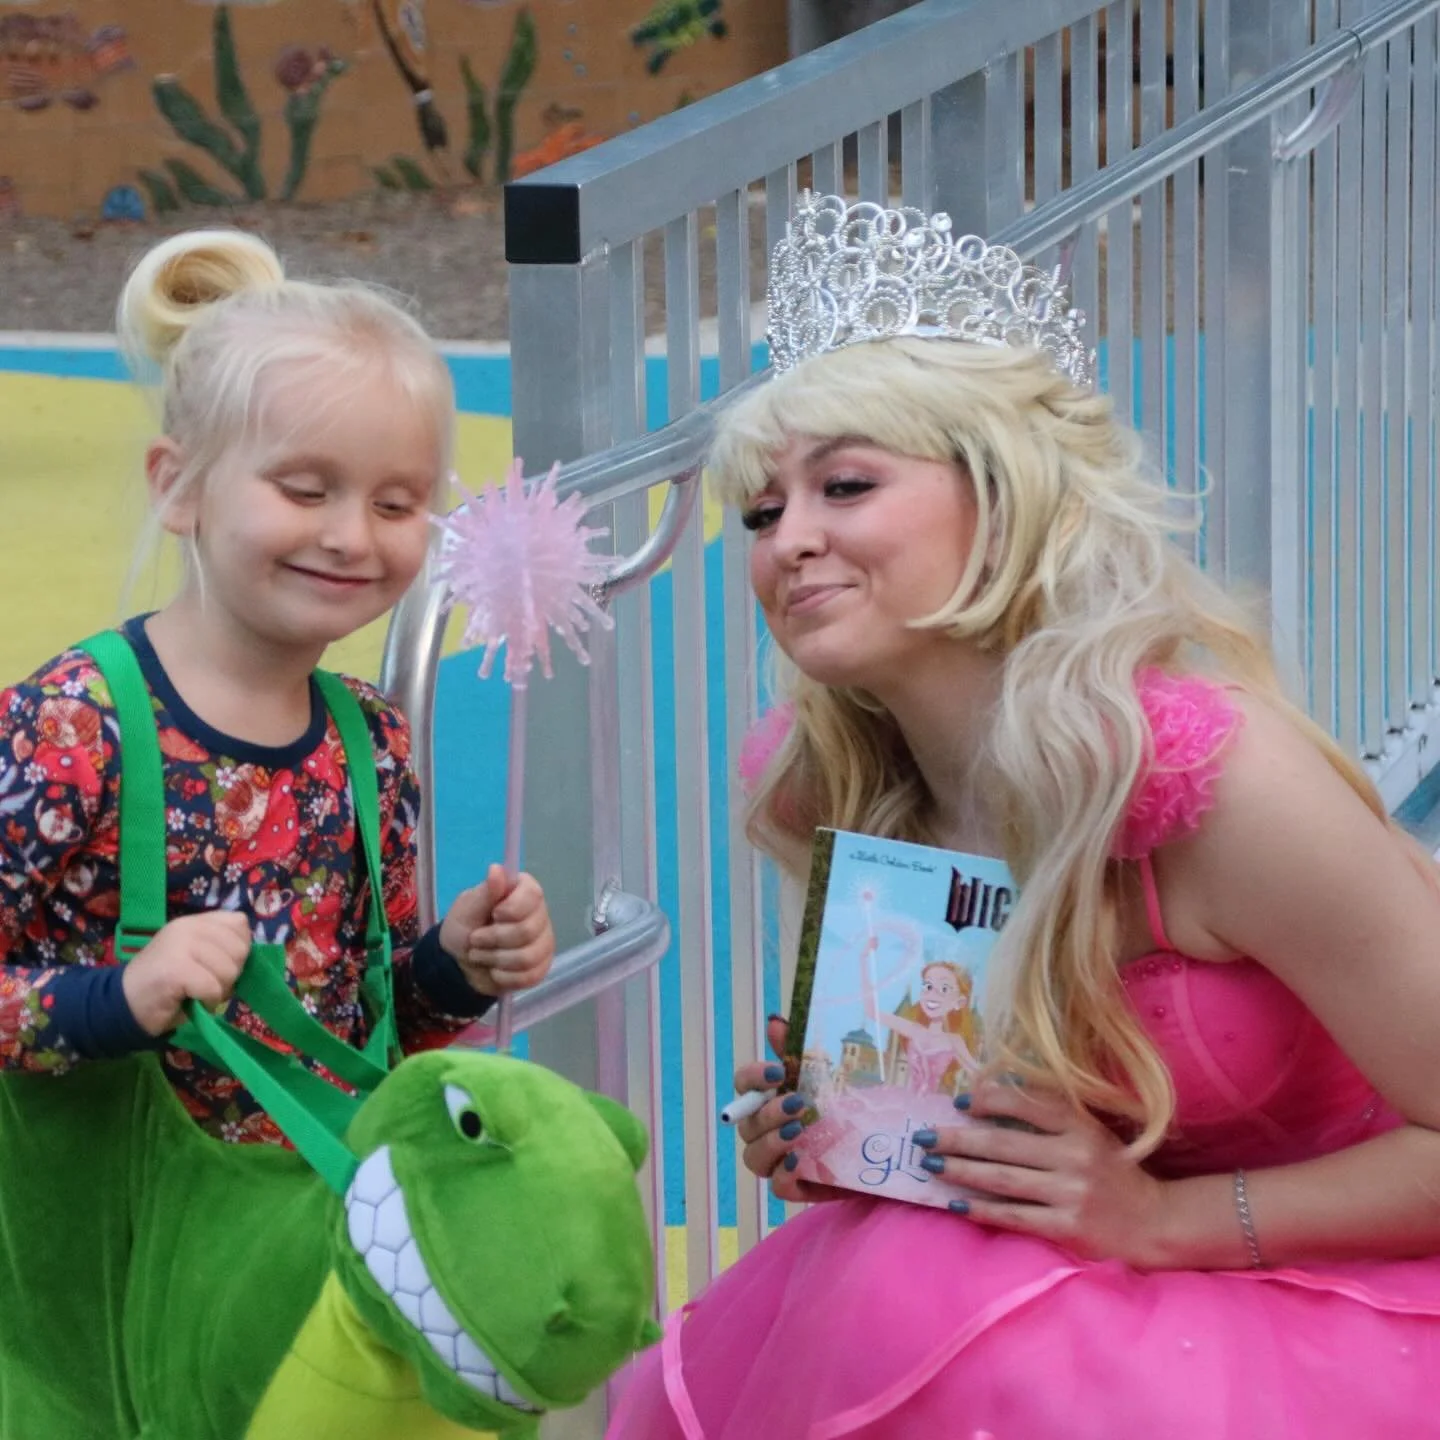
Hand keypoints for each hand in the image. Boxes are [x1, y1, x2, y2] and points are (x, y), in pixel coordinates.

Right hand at [120, 910, 251, 1036]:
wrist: (122, 1002)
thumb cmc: (165, 983)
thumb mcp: (194, 954)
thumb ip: (219, 945)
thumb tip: (250, 953)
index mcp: (195, 921)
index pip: (240, 924)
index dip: (239, 949)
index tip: (219, 964)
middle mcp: (188, 928)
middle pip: (240, 950)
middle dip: (230, 974)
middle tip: (206, 983)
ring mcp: (181, 946)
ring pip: (229, 971)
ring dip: (219, 990)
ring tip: (197, 992)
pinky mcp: (176, 970)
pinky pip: (213, 988)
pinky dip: (207, 1001)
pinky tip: (191, 1000)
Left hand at [439, 864, 554, 996]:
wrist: (459, 964)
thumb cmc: (463, 929)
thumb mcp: (467, 909)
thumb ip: (485, 893)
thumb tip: (497, 868)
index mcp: (524, 892)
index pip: (534, 895)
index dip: (512, 908)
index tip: (493, 913)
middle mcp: (539, 915)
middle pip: (528, 930)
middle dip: (493, 939)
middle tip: (475, 939)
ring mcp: (543, 943)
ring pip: (527, 957)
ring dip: (495, 958)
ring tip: (480, 954)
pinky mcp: (540, 967)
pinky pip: (528, 976)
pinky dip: (503, 976)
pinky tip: (494, 969)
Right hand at [736, 1017, 847, 1204]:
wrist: (883, 1143)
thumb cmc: (847, 1101)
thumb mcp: (830, 1071)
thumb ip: (800, 1049)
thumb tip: (775, 1021)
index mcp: (769, 1098)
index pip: (743, 1085)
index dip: (753, 1078)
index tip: (778, 1072)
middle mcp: (766, 1130)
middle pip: (746, 1124)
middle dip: (768, 1113)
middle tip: (798, 1103)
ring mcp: (778, 1160)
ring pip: (754, 1158)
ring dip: (771, 1143)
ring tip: (798, 1132)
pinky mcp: (797, 1186)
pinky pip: (778, 1186)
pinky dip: (784, 1174)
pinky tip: (800, 1161)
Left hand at [915, 1074, 1170, 1264]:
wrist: (1155, 1223)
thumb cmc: (1114, 1172)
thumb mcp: (1091, 1131)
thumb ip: (1052, 1112)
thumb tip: (997, 1091)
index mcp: (1080, 1126)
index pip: (1026, 1104)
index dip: (989, 1100)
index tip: (957, 1101)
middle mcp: (1075, 1156)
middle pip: (1004, 1143)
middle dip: (957, 1138)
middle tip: (922, 1135)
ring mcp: (1071, 1193)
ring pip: (1003, 1179)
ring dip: (961, 1171)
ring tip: (931, 1164)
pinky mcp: (1068, 1228)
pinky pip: (1014, 1216)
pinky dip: (982, 1210)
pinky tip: (955, 1205)